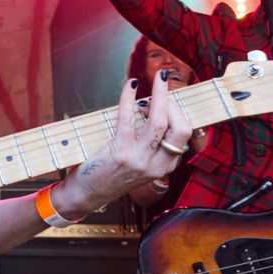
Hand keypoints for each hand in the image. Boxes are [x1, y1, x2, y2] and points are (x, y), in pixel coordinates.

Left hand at [53, 70, 191, 216]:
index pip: (185, 136)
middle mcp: (157, 166)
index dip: (179, 112)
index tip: (166, 100)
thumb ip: (152, 145)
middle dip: (175, 102)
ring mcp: (139, 160)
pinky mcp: (120, 153)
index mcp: (165, 167)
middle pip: (180, 128)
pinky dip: (130, 98)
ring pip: (159, 121)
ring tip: (158, 78)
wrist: (87, 194)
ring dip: (160, 95)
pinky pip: (128, 119)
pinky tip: (131, 86)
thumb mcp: (140, 164)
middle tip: (164, 85)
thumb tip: (154, 109)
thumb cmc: (111, 174)